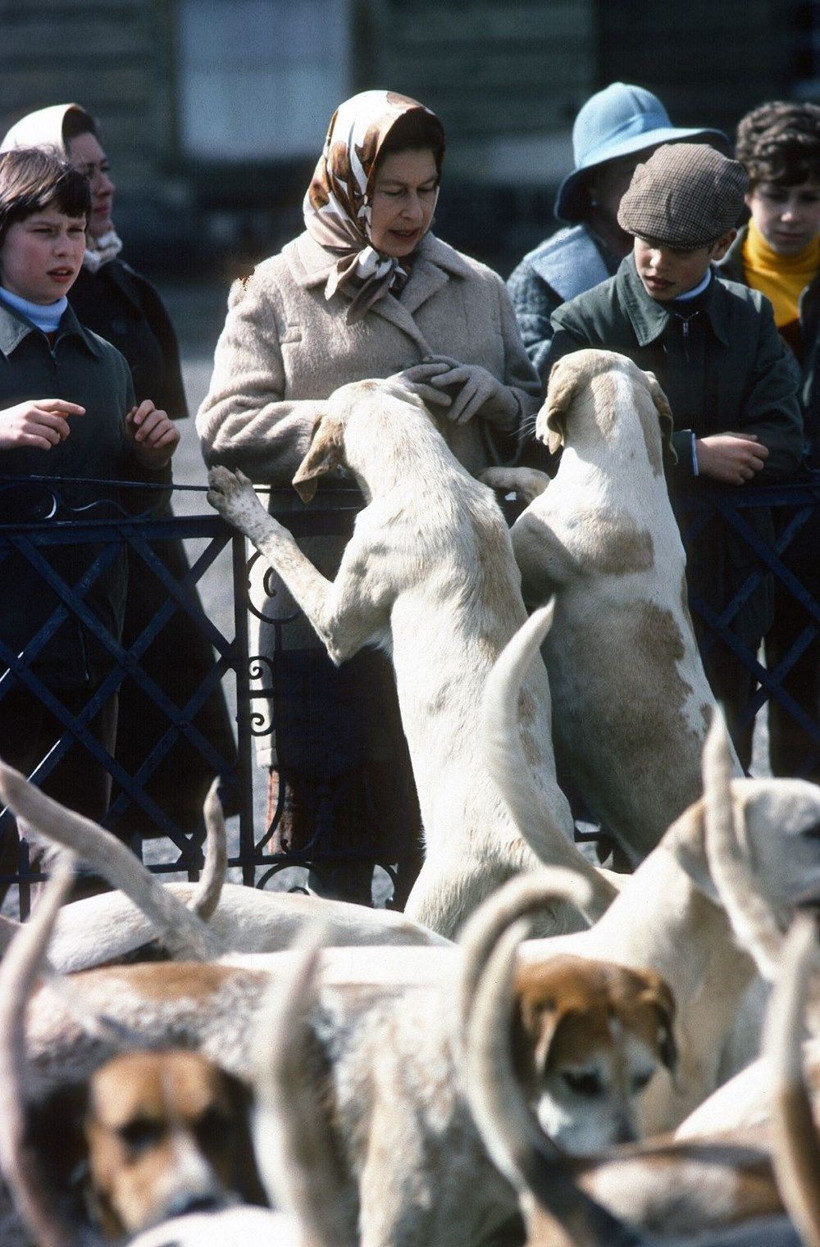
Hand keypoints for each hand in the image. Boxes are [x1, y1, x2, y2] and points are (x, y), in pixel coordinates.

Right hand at [0, 398, 84, 449]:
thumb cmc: (10, 421)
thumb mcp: (27, 412)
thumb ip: (47, 412)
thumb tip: (66, 412)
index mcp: (32, 405)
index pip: (56, 403)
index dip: (72, 407)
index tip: (83, 411)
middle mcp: (29, 413)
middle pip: (58, 421)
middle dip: (66, 431)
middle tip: (64, 437)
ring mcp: (25, 425)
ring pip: (52, 434)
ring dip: (56, 440)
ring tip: (52, 442)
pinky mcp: (21, 437)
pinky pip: (43, 443)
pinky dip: (48, 446)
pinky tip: (45, 446)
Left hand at [126, 400, 179, 468]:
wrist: (148, 455)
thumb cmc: (139, 440)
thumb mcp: (130, 432)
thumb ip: (130, 420)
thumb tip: (134, 409)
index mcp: (149, 412)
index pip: (148, 404)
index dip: (143, 411)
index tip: (136, 422)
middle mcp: (160, 415)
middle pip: (156, 415)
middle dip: (145, 428)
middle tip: (138, 439)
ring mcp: (169, 424)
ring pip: (164, 425)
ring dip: (153, 436)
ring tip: (145, 445)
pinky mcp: (175, 433)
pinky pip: (172, 433)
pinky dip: (162, 440)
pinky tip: (155, 446)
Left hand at [398, 356, 517, 424]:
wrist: (501, 402)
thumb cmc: (476, 398)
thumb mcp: (462, 390)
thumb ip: (449, 387)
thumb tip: (427, 390)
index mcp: (464, 369)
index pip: (449, 362)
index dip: (437, 359)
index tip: (424, 359)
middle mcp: (473, 370)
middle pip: (457, 373)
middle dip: (445, 377)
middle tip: (433, 382)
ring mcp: (483, 377)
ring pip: (467, 392)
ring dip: (457, 406)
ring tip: (450, 418)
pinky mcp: (491, 387)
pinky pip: (477, 401)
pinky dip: (468, 412)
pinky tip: (461, 421)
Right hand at [695, 432, 768, 484]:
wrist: (700, 455)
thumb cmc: (714, 443)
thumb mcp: (729, 435)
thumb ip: (744, 437)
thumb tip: (756, 438)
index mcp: (747, 446)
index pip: (765, 453)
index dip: (760, 454)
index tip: (754, 455)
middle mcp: (746, 458)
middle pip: (760, 466)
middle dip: (754, 465)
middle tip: (745, 463)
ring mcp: (740, 469)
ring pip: (751, 475)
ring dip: (745, 473)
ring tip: (736, 469)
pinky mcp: (733, 478)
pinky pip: (741, 481)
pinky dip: (737, 479)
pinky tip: (730, 474)